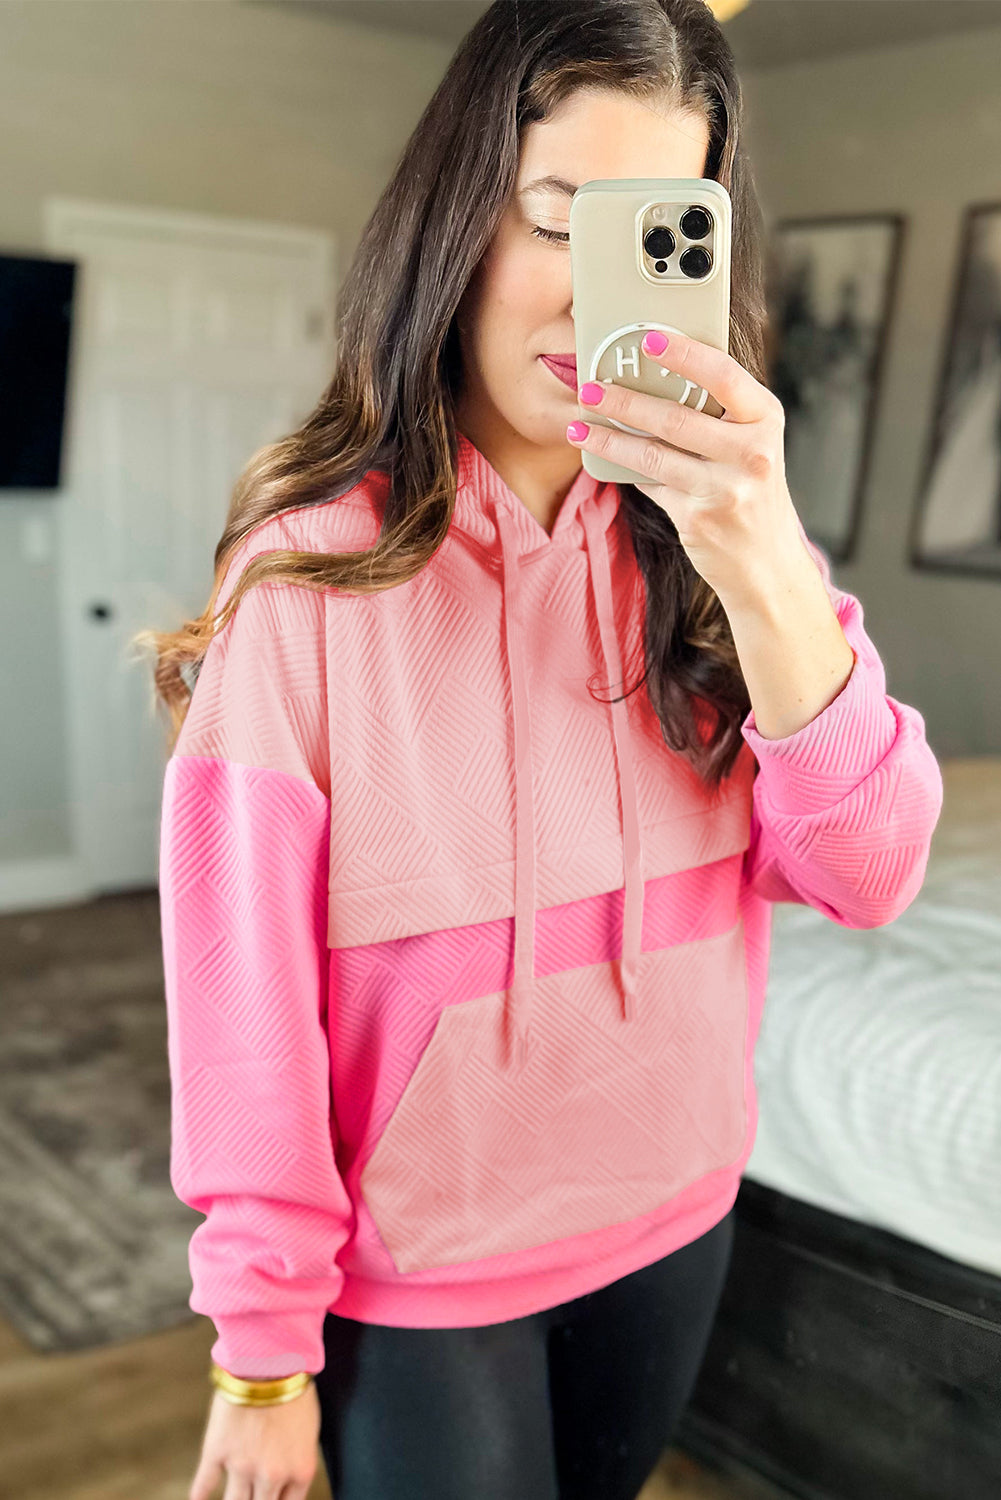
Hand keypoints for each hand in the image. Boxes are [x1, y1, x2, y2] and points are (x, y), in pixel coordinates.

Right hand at [189, 1383, 321, 1499]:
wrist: (272, 1360)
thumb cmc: (296, 1389)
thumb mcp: (309, 1430)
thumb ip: (297, 1460)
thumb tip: (287, 1477)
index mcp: (299, 1471)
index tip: (272, 1499)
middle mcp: (272, 1476)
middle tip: (252, 1497)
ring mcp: (242, 1466)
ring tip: (232, 1498)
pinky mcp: (217, 1451)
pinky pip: (204, 1484)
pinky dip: (200, 1496)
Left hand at [568, 331, 805, 609]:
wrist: (767, 562)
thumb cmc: (752, 489)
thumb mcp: (752, 443)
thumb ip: (719, 412)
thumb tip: (653, 376)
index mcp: (766, 418)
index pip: (723, 375)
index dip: (684, 354)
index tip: (647, 341)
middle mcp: (752, 453)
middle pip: (676, 418)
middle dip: (624, 400)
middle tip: (589, 386)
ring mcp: (726, 490)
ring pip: (653, 455)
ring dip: (609, 437)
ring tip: (579, 425)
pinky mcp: (698, 519)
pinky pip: (651, 485)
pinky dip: (626, 469)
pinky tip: (602, 455)